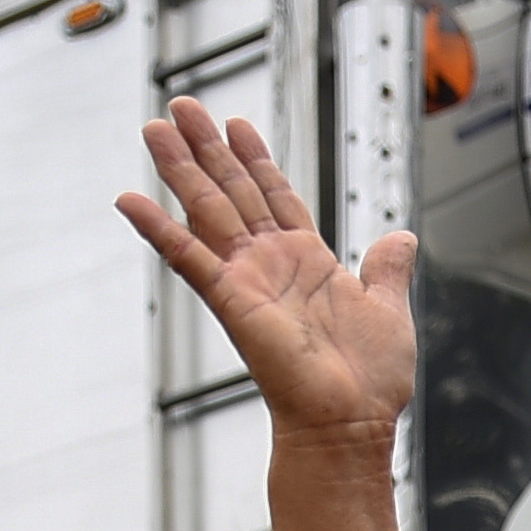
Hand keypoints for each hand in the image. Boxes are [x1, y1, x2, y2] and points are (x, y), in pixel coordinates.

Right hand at [116, 100, 417, 437]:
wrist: (352, 423)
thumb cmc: (371, 381)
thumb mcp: (389, 308)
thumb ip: (388, 270)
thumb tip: (400, 239)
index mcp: (307, 262)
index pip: (274, 196)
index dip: (256, 158)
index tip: (236, 123)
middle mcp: (271, 266)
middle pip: (232, 191)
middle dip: (207, 147)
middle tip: (180, 107)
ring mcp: (247, 281)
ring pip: (207, 209)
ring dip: (179, 168)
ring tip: (154, 128)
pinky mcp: (232, 302)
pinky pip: (188, 258)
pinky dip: (157, 229)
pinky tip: (129, 200)